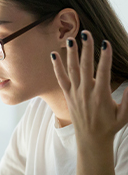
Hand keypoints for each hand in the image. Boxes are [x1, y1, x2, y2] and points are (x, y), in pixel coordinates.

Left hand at [51, 31, 127, 146]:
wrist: (91, 140)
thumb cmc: (110, 126)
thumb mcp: (124, 115)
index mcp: (101, 95)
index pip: (104, 72)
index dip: (105, 57)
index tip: (106, 43)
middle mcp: (87, 92)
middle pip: (86, 66)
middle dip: (87, 49)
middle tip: (86, 33)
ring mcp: (75, 93)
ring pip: (72, 70)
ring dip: (71, 54)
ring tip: (70, 38)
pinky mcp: (68, 95)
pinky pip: (61, 79)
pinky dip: (57, 67)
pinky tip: (53, 54)